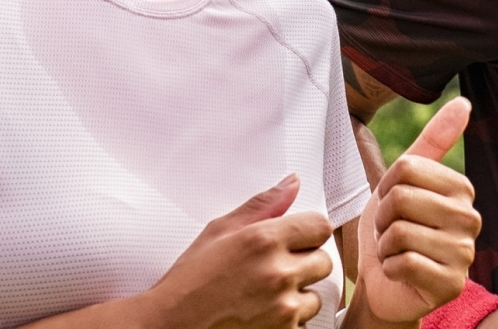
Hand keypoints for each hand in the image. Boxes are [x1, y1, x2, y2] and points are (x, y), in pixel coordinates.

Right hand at [140, 175, 337, 328]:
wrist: (173, 324)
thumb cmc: (190, 281)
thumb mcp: (219, 231)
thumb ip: (262, 205)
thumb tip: (292, 183)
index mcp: (264, 240)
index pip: (320, 226)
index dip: (308, 232)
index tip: (296, 239)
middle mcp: (278, 273)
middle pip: (324, 260)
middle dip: (304, 263)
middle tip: (275, 269)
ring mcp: (283, 308)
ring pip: (316, 296)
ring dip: (298, 295)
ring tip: (266, 295)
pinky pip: (303, 323)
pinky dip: (289, 321)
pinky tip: (263, 314)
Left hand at [356, 98, 480, 324]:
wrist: (383, 284)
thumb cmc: (393, 230)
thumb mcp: (403, 181)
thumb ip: (433, 141)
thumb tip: (464, 102)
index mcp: (462, 188)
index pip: (406, 168)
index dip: (386, 188)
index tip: (393, 206)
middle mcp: (471, 219)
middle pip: (401, 198)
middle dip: (383, 219)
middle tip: (392, 233)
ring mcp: (464, 254)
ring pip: (400, 232)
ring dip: (385, 246)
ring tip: (396, 252)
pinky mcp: (451, 284)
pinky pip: (404, 262)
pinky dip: (390, 268)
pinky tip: (401, 273)